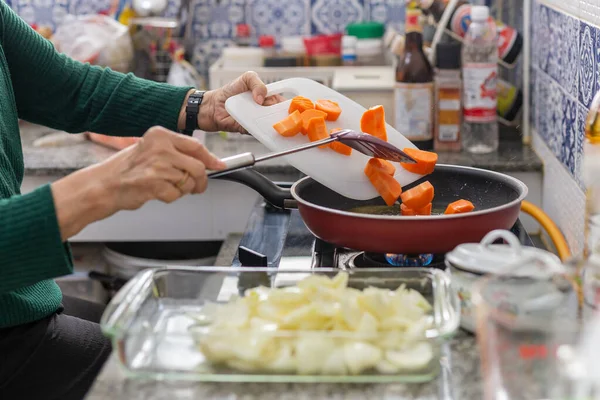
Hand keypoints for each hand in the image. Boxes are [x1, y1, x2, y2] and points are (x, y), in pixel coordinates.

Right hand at [103, 126, 225, 210]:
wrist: (103, 184)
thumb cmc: (127, 169)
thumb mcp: (152, 150)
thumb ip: (177, 152)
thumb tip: (207, 161)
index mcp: (160, 135)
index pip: (196, 146)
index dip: (211, 159)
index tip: (218, 165)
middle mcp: (160, 148)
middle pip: (198, 167)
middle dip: (200, 181)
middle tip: (197, 187)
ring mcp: (158, 166)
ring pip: (188, 183)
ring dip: (181, 190)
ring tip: (165, 186)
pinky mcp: (154, 184)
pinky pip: (176, 195)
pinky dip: (170, 198)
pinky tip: (156, 192)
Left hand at [197, 71, 283, 133]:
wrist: (214, 105)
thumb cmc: (230, 91)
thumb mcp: (246, 78)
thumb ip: (256, 83)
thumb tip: (261, 98)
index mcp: (268, 97)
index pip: (283, 102)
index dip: (290, 105)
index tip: (295, 107)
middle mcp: (265, 110)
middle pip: (279, 115)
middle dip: (284, 116)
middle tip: (287, 117)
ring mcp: (258, 121)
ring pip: (271, 125)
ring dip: (274, 125)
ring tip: (277, 123)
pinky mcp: (250, 130)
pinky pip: (258, 132)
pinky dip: (261, 131)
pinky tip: (264, 129)